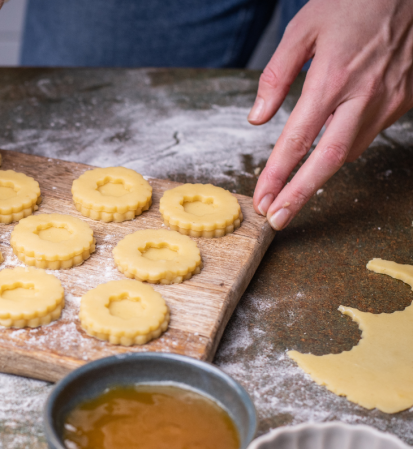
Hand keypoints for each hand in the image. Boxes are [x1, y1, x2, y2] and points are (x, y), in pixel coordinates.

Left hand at [249, 0, 412, 229]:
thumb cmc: (353, 1)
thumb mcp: (303, 28)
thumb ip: (276, 75)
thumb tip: (257, 118)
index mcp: (334, 77)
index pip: (299, 139)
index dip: (278, 175)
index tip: (262, 198)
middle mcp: (365, 94)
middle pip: (330, 159)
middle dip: (300, 194)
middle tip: (277, 219)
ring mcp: (390, 98)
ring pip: (351, 150)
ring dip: (321, 174)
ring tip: (293, 192)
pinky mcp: (405, 98)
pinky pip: (369, 133)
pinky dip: (345, 147)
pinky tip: (326, 153)